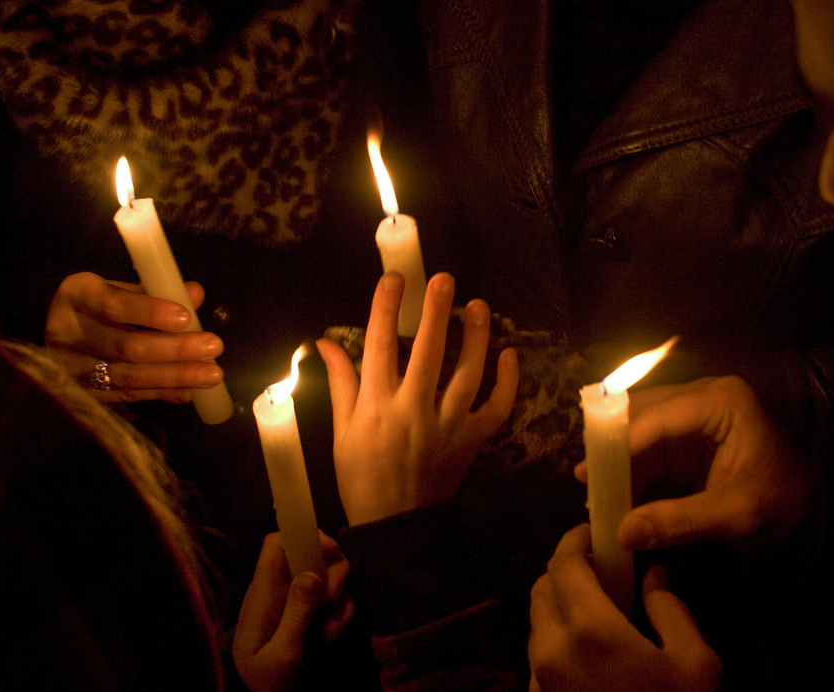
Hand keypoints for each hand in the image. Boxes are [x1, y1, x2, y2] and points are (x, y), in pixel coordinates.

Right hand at [44, 272, 223, 403]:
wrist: (58, 338)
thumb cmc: (97, 308)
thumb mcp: (120, 291)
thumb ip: (156, 292)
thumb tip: (195, 293)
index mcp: (77, 296)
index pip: (113, 305)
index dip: (150, 312)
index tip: (185, 317)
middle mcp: (68, 333)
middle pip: (126, 346)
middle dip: (174, 348)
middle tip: (214, 345)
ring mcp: (72, 369)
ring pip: (130, 376)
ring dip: (175, 376)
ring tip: (212, 374)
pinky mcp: (84, 395)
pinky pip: (129, 396)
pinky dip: (162, 393)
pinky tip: (189, 392)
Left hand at [232, 531, 353, 691]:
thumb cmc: (267, 681)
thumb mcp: (281, 655)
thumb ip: (296, 615)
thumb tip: (311, 574)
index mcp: (264, 593)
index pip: (276, 545)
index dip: (302, 536)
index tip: (330, 549)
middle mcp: (280, 590)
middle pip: (311, 555)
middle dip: (332, 573)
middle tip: (334, 599)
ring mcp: (296, 602)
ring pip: (328, 577)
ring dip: (340, 599)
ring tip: (333, 629)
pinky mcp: (309, 615)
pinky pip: (334, 600)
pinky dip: (340, 614)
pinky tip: (333, 636)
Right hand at [317, 272, 518, 525]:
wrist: (395, 527)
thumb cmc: (361, 477)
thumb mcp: (342, 432)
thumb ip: (341, 384)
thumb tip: (325, 343)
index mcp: (377, 408)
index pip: (380, 347)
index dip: (385, 309)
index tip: (393, 279)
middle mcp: (413, 412)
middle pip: (428, 353)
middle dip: (436, 312)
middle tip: (444, 279)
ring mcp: (447, 427)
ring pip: (467, 374)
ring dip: (476, 338)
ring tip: (478, 306)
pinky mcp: (471, 442)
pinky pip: (496, 409)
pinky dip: (506, 383)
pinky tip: (508, 354)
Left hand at [528, 524, 720, 691]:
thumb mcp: (695, 662)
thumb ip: (670, 608)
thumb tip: (653, 573)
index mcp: (588, 629)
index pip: (563, 563)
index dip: (575, 540)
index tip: (593, 534)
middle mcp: (550, 650)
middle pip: (541, 588)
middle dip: (566, 571)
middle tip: (601, 572)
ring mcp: (538, 681)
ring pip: (537, 623)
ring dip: (560, 606)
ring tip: (599, 613)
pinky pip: (539, 657)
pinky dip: (557, 641)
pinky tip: (591, 654)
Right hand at [577, 376, 816, 551]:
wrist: (821, 514)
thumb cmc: (788, 504)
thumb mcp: (735, 515)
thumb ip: (679, 521)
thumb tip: (623, 533)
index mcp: (723, 401)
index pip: (659, 415)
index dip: (621, 442)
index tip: (592, 472)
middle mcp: (703, 397)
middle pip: (643, 416)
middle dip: (613, 448)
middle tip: (586, 480)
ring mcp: (694, 417)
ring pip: (641, 433)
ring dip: (619, 462)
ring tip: (594, 492)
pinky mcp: (689, 440)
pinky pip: (650, 451)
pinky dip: (632, 473)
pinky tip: (613, 495)